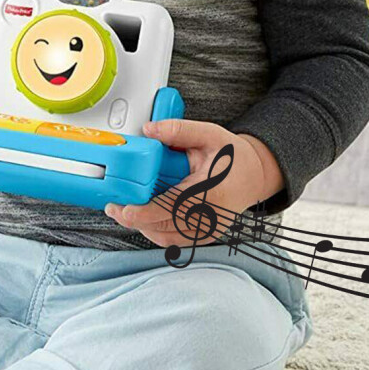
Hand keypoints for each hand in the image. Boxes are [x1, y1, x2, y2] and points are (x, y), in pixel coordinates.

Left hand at [103, 119, 270, 248]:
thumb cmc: (234, 156)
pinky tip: (145, 219)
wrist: (255, 175)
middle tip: (113, 208)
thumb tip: (149, 130)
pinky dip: (156, 232)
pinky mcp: (204, 235)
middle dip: (135, 219)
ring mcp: (208, 229)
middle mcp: (211, 215)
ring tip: (125, 212)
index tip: (124, 210)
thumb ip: (179, 130)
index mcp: (212, 189)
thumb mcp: (209, 134)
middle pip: (165, 226)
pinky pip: (174, 240)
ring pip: (167, 237)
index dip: (145, 212)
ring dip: (143, 226)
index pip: (173, 206)